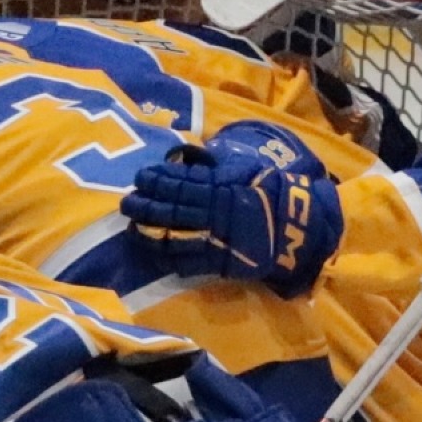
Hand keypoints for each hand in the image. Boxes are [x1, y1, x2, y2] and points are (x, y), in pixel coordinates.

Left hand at [122, 120, 342, 296]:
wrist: (295, 226)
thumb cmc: (267, 191)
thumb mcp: (242, 169)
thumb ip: (213, 167)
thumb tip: (186, 159)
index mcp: (220, 188)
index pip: (181, 182)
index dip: (157, 180)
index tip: (141, 177)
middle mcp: (214, 214)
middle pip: (171, 209)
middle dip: (145, 206)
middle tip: (127, 202)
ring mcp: (216, 240)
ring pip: (174, 237)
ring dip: (149, 232)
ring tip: (132, 226)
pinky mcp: (219, 263)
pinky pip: (188, 261)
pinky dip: (167, 257)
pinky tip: (152, 250)